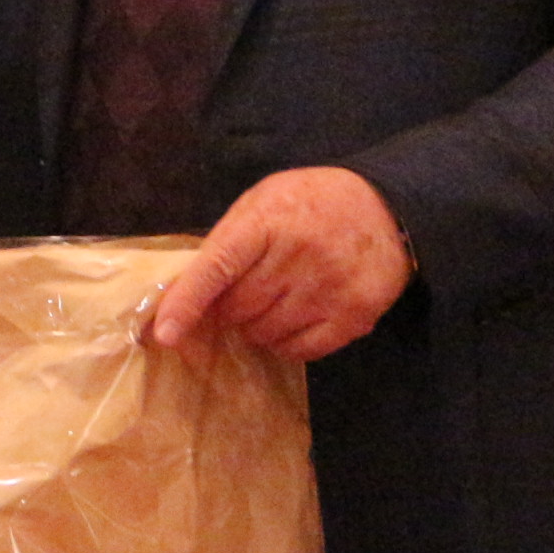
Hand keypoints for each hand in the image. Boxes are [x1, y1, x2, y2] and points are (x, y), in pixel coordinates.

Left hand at [147, 167, 413, 360]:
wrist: (389, 207)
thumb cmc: (312, 203)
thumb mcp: (265, 201)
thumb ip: (228, 241)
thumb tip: (186, 291)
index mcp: (268, 220)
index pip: (218, 267)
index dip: (187, 302)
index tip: (164, 333)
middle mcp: (298, 256)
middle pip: (237, 309)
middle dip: (228, 308)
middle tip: (244, 291)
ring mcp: (328, 289)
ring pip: (264, 333)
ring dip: (256, 326)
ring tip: (276, 298)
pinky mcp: (353, 317)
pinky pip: (298, 351)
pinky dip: (285, 343)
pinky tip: (294, 318)